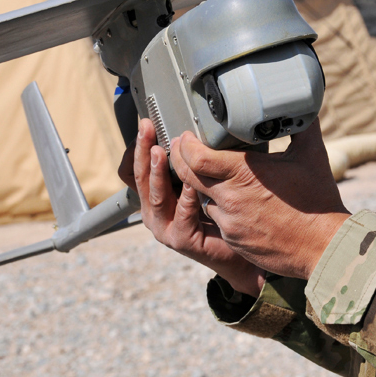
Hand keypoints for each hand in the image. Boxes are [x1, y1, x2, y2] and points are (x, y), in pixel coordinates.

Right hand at [118, 120, 264, 296]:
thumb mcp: (197, 185)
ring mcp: (164, 228)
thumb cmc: (217, 216)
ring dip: (157, 173)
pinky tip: (192, 183)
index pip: (140, 168)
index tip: (146, 123)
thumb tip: (192, 132)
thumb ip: (190, 166)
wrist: (235, 253)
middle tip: (147, 128)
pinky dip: (186, 198)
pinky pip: (182, 215)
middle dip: (144, 150)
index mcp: (155, 198)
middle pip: (142, 178)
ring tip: (159, 151)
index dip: (140, 146)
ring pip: (156, 196)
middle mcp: (154, 213)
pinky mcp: (180, 240)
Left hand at [171, 120, 350, 280]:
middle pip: (188, 176)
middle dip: (180, 159)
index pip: (197, 157)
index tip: (187, 135)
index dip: (186, 144)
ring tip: (209, 172)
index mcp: (244, 174)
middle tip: (183, 147)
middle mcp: (230, 198)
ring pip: (201, 198)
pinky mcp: (233, 239)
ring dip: (200, 184)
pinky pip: (216, 218)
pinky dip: (218, 206)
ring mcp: (229, 221)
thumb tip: (305, 106)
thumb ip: (302, 127)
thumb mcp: (312, 156)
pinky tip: (231, 199)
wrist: (323, 247)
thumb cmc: (317, 202)